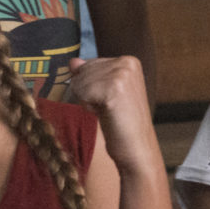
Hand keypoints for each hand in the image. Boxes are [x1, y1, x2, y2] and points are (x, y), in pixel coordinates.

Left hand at [64, 55, 159, 173]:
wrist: (137, 147)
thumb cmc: (121, 123)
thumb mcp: (105, 92)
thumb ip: (90, 74)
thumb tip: (72, 61)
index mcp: (129, 60)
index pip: (89, 64)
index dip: (92, 86)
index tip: (110, 100)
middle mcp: (127, 62)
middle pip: (83, 71)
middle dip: (88, 92)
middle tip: (109, 108)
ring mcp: (122, 73)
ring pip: (80, 81)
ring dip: (87, 100)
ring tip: (108, 111)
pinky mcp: (114, 87)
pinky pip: (82, 91)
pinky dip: (88, 106)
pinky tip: (105, 114)